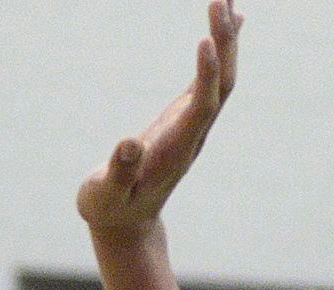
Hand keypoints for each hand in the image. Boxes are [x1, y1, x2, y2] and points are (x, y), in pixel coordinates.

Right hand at [77, 1, 241, 242]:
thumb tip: (128, 144)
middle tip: (220, 1)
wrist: (125, 223)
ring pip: (221, 78)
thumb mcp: (104, 195)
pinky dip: (221, 47)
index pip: (202, 106)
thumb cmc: (109, 209)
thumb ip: (118, 173)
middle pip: (222, 84)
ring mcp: (193, 124)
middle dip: (224, 44)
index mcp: (176, 149)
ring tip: (224, 0)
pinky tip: (229, 20)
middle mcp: (193, 133)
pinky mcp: (185, 116)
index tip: (204, 40)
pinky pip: (213, 78)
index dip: (207, 74)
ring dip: (226, 39)